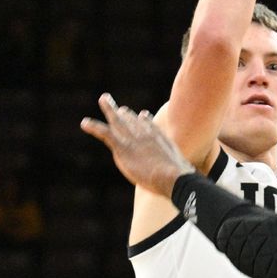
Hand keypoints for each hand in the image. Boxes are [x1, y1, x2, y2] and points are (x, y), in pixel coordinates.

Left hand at [81, 93, 195, 196]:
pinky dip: (94, 127)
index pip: (151, 126)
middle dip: (127, 113)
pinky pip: (105, 133)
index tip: (143, 114)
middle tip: (121, 108)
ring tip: (104, 99)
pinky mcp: (123, 146)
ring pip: (119, 120)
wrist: (172, 176)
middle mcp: (147, 134)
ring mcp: (134, 139)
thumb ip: (182, 169)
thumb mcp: (184, 171)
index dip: (145, 120)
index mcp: (161, 139)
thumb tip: (192, 178)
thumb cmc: (180, 178)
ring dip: (110, 109)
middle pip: (135, 120)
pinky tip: (84, 123)